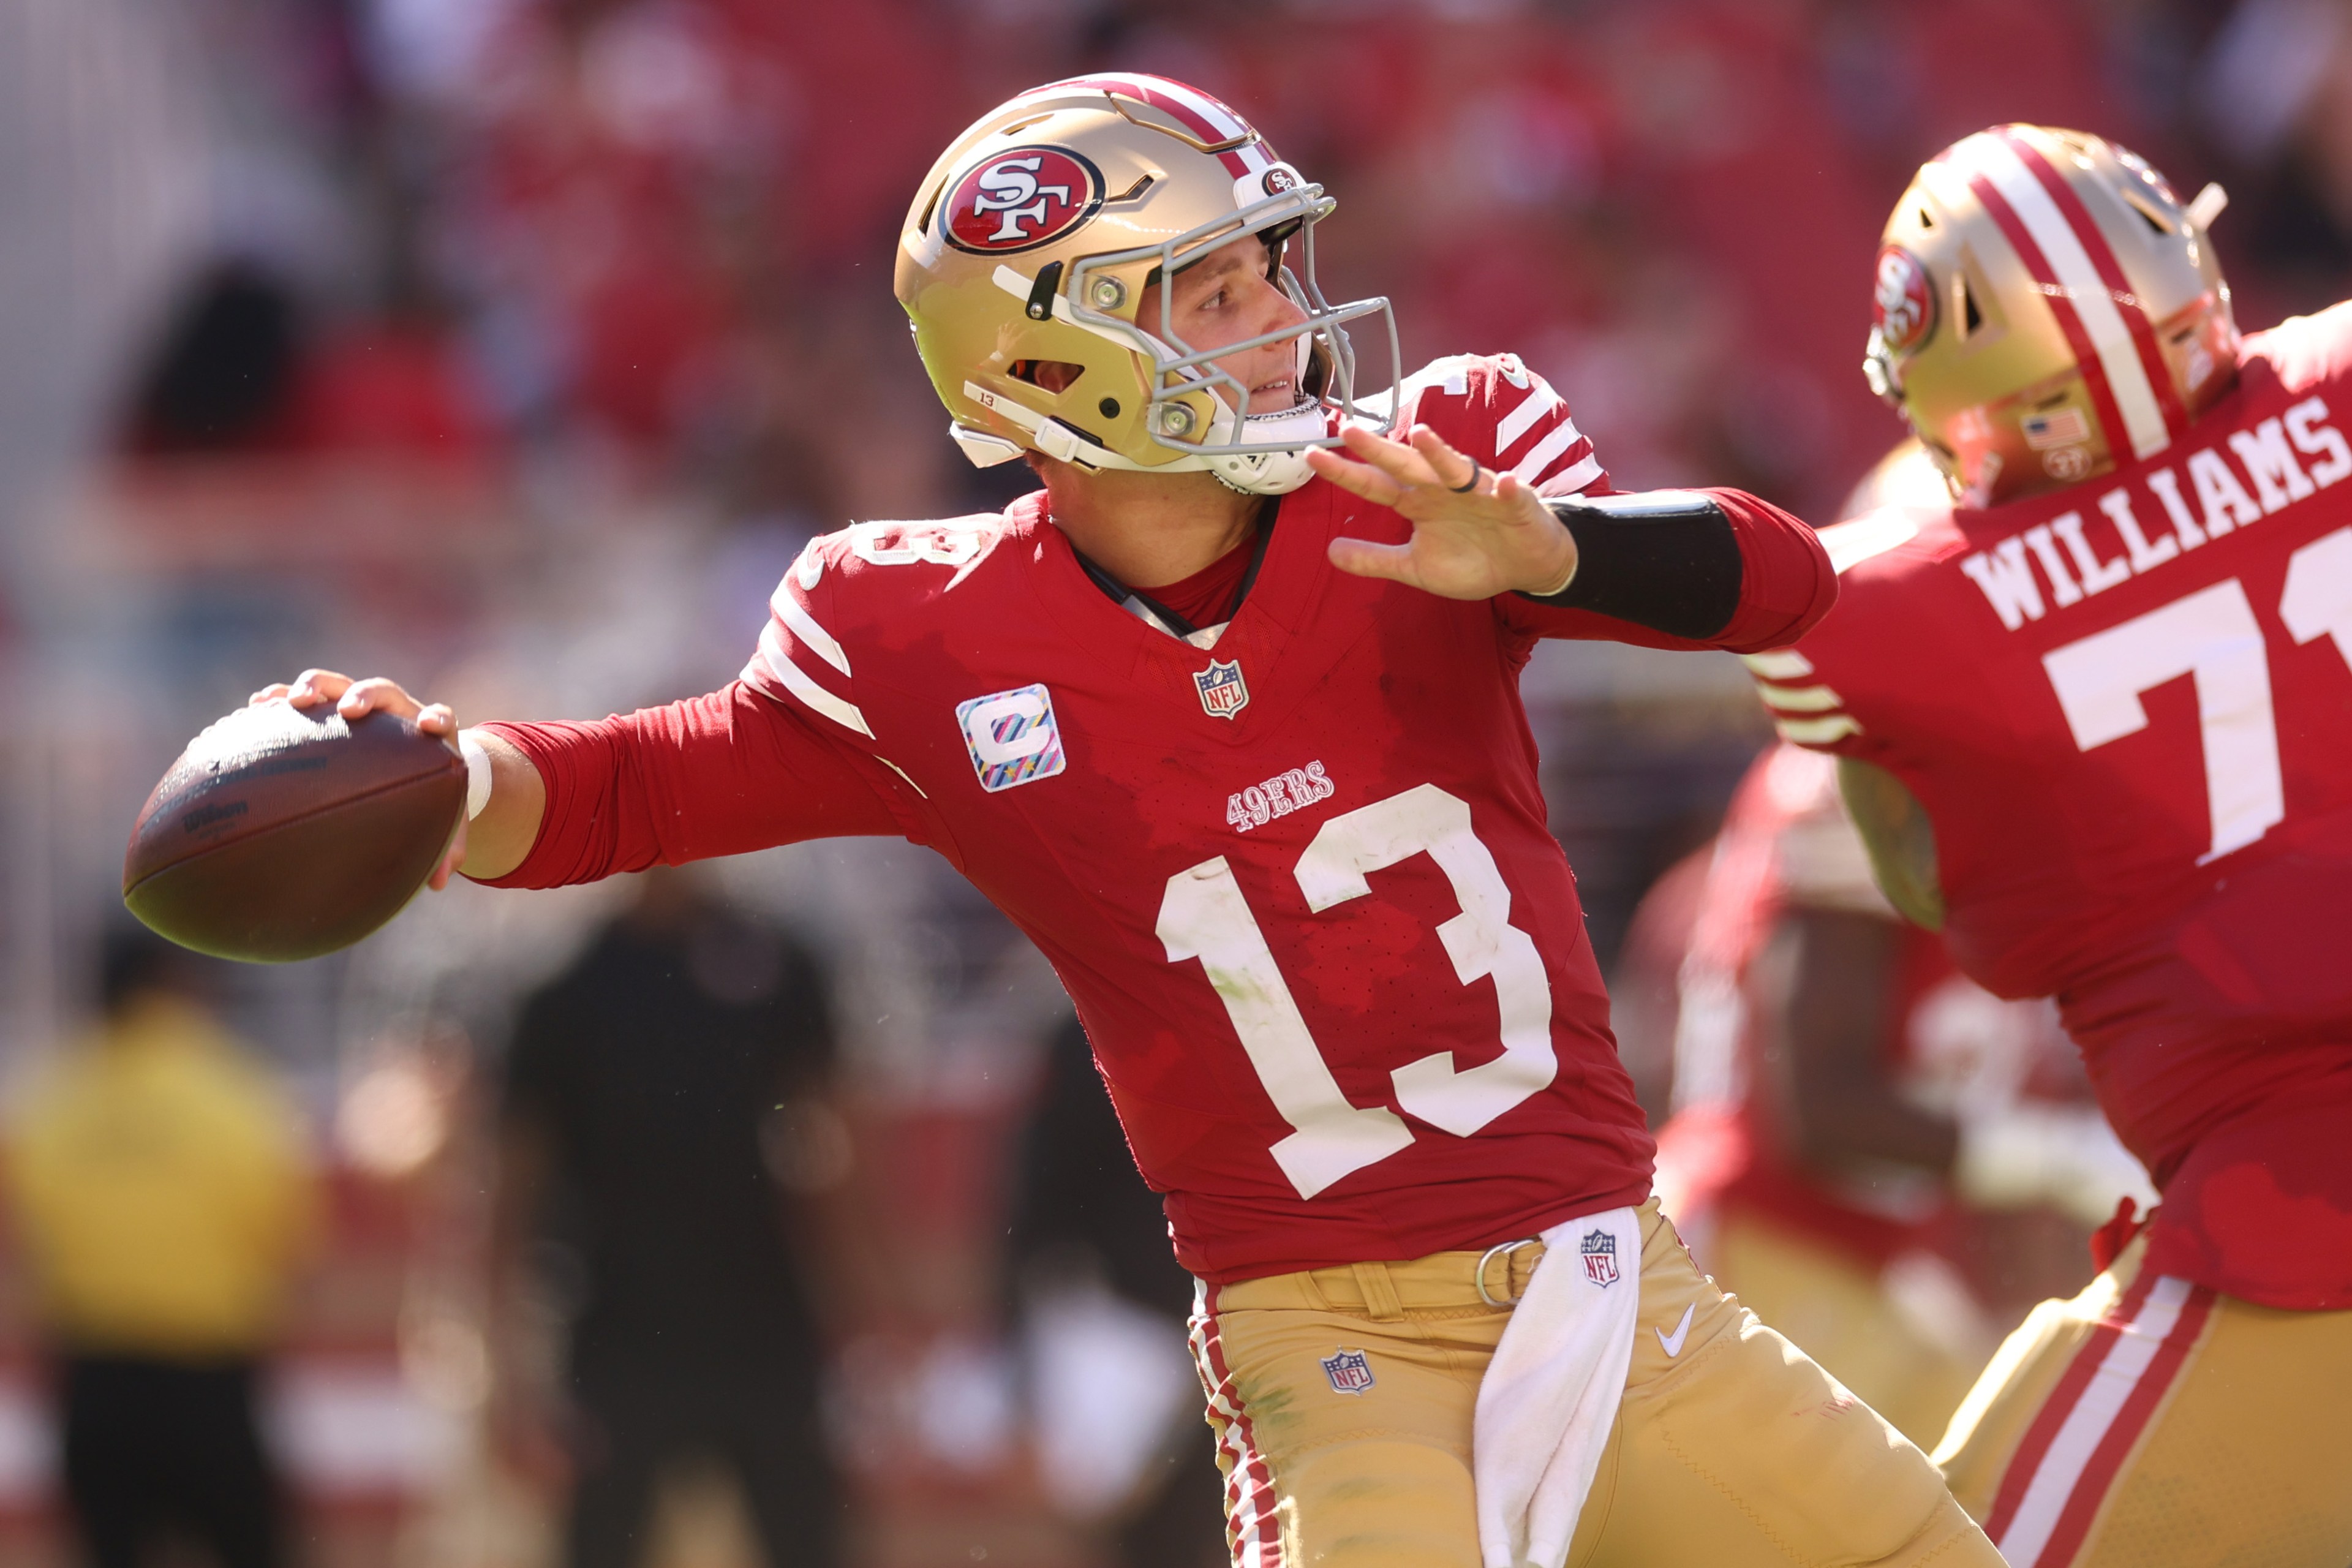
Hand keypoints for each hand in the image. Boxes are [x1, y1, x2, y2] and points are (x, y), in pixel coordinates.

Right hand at [250, 669, 469, 889]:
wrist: (411, 765)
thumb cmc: (429, 794)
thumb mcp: (442, 819)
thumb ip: (445, 848)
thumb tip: (437, 883)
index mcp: (430, 734)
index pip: (439, 717)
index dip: (436, 717)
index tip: (430, 724)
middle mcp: (395, 712)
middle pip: (382, 692)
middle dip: (365, 697)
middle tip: (348, 710)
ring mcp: (358, 707)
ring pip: (337, 685)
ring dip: (316, 687)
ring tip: (293, 701)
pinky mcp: (328, 708)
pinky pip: (302, 697)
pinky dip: (281, 698)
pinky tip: (256, 708)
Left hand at [1307, 424, 1578, 599]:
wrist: (1525, 566)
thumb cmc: (1472, 559)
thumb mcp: (1416, 566)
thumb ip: (1376, 558)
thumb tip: (1330, 551)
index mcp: (1418, 502)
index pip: (1376, 484)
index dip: (1346, 472)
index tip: (1313, 455)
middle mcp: (1443, 489)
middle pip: (1406, 465)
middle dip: (1380, 449)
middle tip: (1349, 430)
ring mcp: (1479, 493)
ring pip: (1457, 469)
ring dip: (1441, 453)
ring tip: (1421, 435)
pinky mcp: (1516, 505)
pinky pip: (1512, 495)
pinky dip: (1510, 489)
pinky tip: (1507, 483)